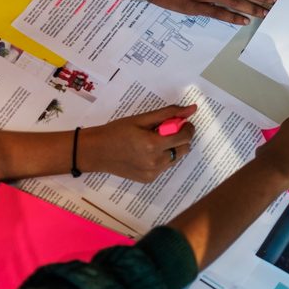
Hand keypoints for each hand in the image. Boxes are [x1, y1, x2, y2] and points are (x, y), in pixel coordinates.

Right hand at [81, 104, 197, 181]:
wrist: (96, 151)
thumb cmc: (117, 131)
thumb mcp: (142, 119)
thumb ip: (168, 113)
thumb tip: (192, 109)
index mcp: (153, 145)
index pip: (185, 137)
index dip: (187, 127)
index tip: (182, 121)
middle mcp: (155, 162)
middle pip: (184, 149)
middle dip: (181, 138)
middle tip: (167, 130)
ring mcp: (152, 173)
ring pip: (176, 158)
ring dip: (172, 148)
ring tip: (154, 140)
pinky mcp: (148, 179)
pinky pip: (165, 167)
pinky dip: (162, 157)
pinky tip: (147, 151)